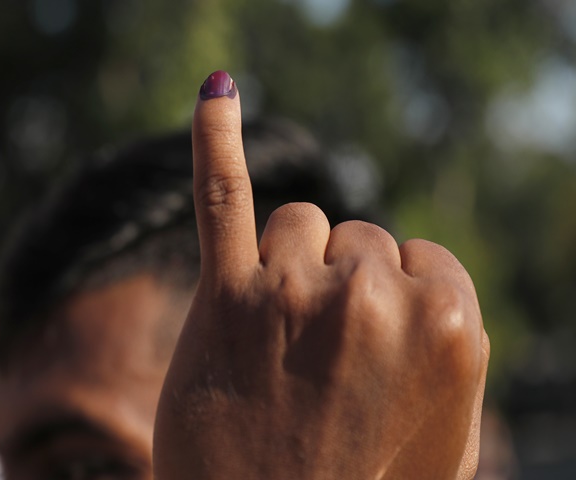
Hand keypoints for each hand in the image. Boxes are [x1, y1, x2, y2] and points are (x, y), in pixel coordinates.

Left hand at [153, 71, 489, 478]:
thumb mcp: (451, 426)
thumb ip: (456, 342)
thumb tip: (428, 275)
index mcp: (449, 326)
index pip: (419, 258)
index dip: (390, 304)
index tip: (369, 351)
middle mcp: (374, 301)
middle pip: (356, 240)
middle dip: (339, 292)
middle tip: (317, 366)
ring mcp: (295, 295)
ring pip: (299, 227)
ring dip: (290, 273)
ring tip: (276, 345)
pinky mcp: (227, 300)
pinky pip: (222, 195)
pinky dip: (214, 138)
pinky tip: (217, 91)